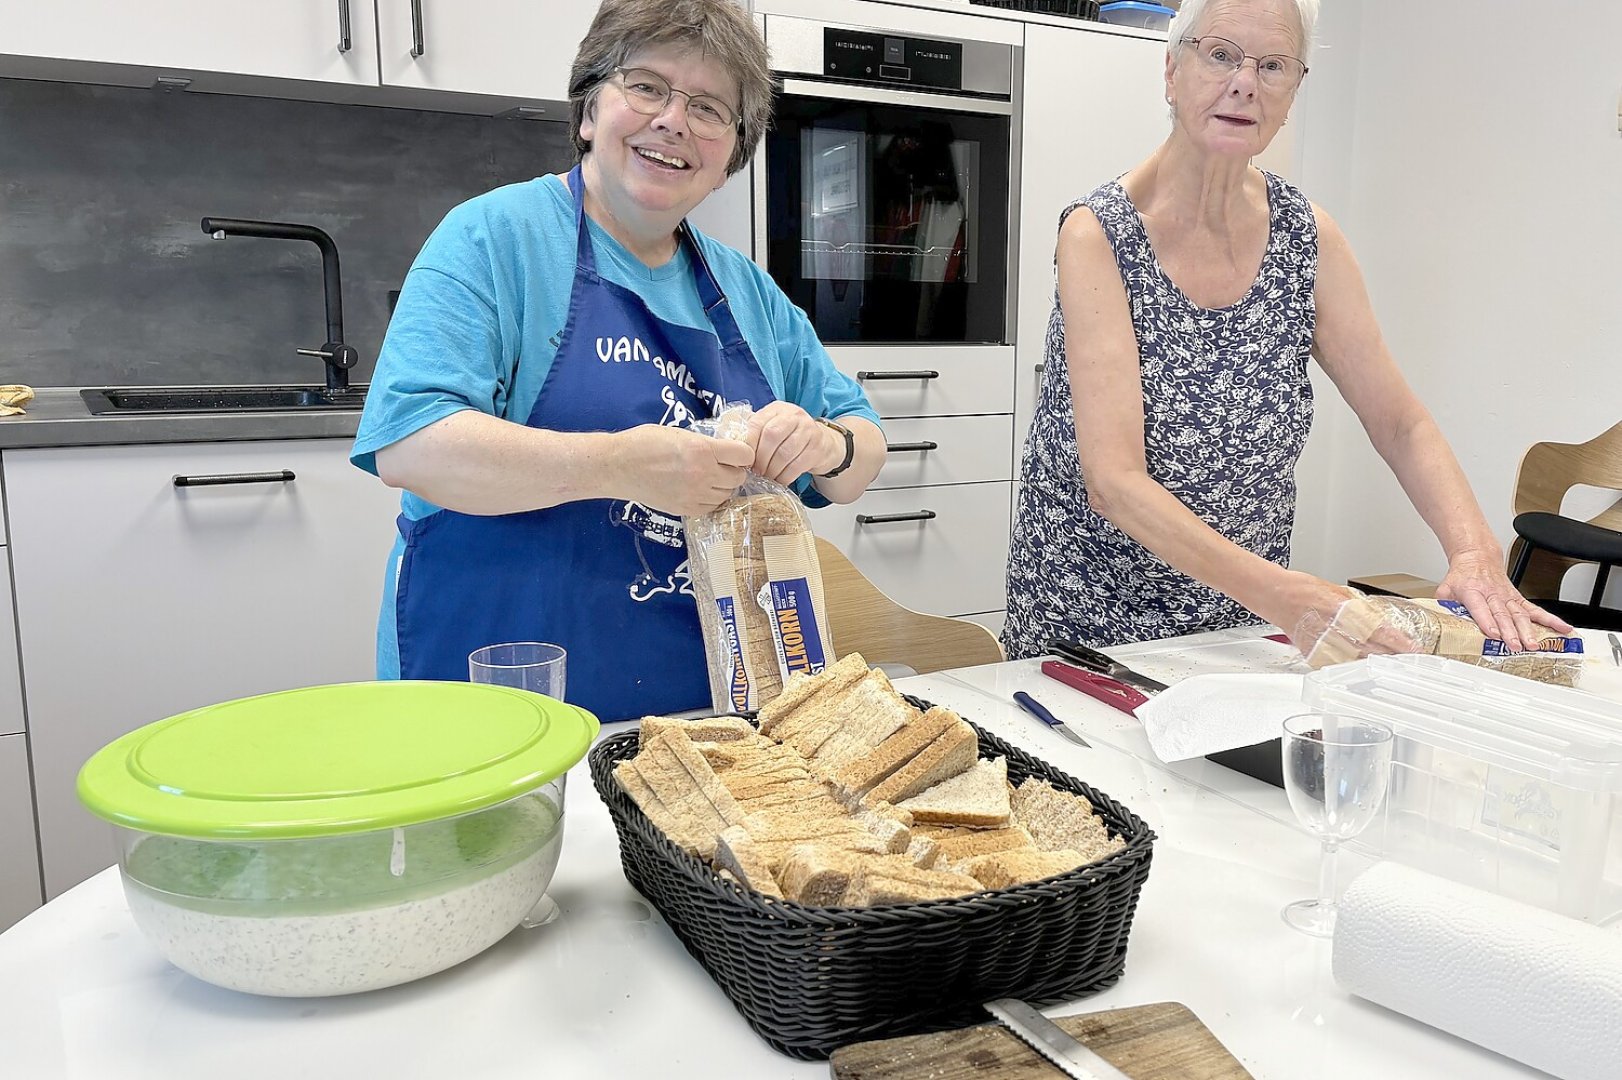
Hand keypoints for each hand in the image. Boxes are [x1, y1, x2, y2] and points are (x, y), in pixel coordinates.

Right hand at [611, 424, 752, 517]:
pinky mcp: (686, 509)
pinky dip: (710, 500)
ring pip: (727, 494)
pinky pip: (712, 507)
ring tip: (708, 478)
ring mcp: (695, 494)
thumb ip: (705, 444)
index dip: (742, 453)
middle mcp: (703, 474)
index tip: (735, 453)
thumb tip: (724, 451)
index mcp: (703, 450)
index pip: (744, 455)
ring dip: (723, 487)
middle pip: (739, 477)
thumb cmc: (644, 443)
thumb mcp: (679, 433)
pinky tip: (699, 490)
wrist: (618, 466)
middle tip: (721, 466)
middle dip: (733, 471)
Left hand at [744, 401, 842, 484]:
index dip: (748, 444)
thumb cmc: (791, 437)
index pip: (757, 423)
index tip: (743, 460)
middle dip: (760, 458)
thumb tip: (734, 449)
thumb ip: (756, 433)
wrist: (824, 443)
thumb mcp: (773, 427)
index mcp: (777, 409)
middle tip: (755, 472)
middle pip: (771, 436)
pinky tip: (780, 480)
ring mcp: (808, 430)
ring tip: (767, 477)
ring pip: (785, 453)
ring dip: (772, 470)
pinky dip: (785, 476)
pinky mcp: (817, 448)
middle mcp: (794, 416)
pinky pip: (797, 466)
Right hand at [1262, 572, 1418, 662]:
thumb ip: (1356, 609)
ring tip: (1386, 666)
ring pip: (1356, 661)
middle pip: (1372, 650)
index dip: (1399, 643)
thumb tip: (1374, 620)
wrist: (1276, 595)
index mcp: (1346, 611)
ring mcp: (1324, 643)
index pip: (1380, 631)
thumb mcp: (1338, 592)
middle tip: (1405, 661)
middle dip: (1391, 657)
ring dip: (1373, 664)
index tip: (1413, 649)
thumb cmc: (1303, 589)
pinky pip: (1335, 664)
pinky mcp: (1313, 652)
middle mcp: (1336, 629)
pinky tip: (1358, 668)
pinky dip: (1348, 666)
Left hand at [1435, 550, 1573, 649]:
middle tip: (1517, 646)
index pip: (1480, 608)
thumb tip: (1436, 621)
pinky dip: (1550, 620)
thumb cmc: (1461, 577)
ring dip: (1529, 630)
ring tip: (1535, 644)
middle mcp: (1492, 595)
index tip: (1493, 634)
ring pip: (1520, 614)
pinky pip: (1535, 610)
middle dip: (1511, 632)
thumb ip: (1442, 605)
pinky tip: (1563, 628)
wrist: (1477, 557)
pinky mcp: (1518, 599)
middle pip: (1503, 615)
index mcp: (1472, 592)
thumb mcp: (1445, 589)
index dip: (1486, 622)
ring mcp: (1507, 597)